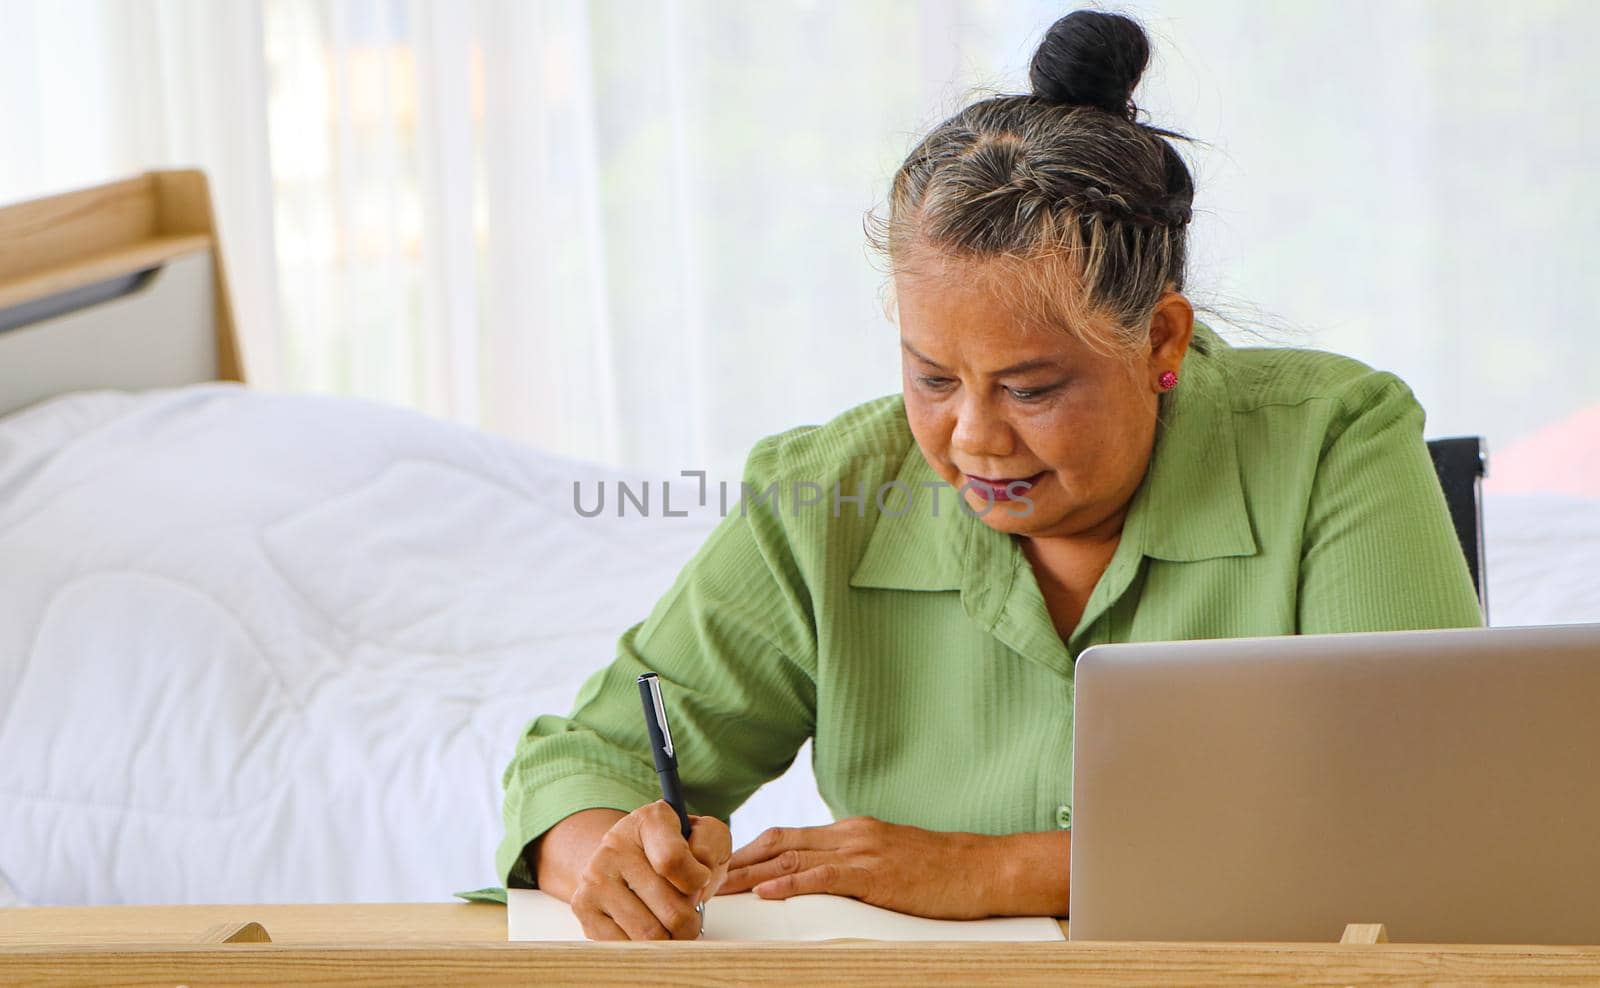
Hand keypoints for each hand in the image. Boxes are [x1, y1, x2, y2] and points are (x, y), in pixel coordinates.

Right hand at [568, 801, 731, 939]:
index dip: (697, 880)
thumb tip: (697, 877)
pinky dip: (645, 948)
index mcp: (649, 820)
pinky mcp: (583, 906)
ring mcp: (595, 877)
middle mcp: (615, 844)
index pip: (673, 860)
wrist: (626, 860)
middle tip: (689, 911)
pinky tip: (648, 929)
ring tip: (671, 925)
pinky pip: (625, 947)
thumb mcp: (704, 836)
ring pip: (649, 934)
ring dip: (670, 938)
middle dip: (690, 920)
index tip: (700, 879)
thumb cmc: (674, 851)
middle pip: (670, 909)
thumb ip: (710, 846)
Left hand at [717, 816, 1013, 919]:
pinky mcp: (876, 874)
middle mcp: (850, 834)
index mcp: (851, 832)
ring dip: (751, 874)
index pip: (787, 836)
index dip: (750, 851)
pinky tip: (768, 892)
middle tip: (705, 877)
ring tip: (720, 888)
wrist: (983, 869)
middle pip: (779, 841)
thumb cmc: (941, 872)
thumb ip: (855, 867)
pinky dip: (791, 882)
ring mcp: (862, 851)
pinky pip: (824, 877)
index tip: (721, 867)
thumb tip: (823, 880)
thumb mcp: (889, 862)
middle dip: (738, 860)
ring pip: (793, 856)